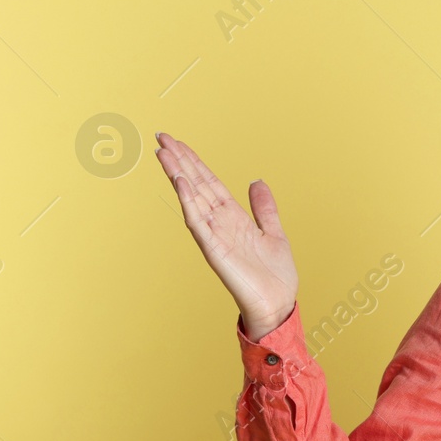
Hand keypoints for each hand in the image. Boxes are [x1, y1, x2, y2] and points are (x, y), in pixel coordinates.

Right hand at [155, 133, 298, 339]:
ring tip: (164, 152)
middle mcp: (220, 223)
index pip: (209, 183)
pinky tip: (180, 182)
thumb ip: (264, 208)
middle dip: (180, 161)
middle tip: (161, 136)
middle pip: (196, 185)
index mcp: (234, 218)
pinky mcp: (215, 250)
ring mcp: (215, 236)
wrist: (278, 305)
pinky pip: (198, 223)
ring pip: (192, 198)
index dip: (195, 162)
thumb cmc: (275, 276)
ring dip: (178, 174)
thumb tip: (256, 181)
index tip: (178, 143)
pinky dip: (188, 202)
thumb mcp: (274, 233)